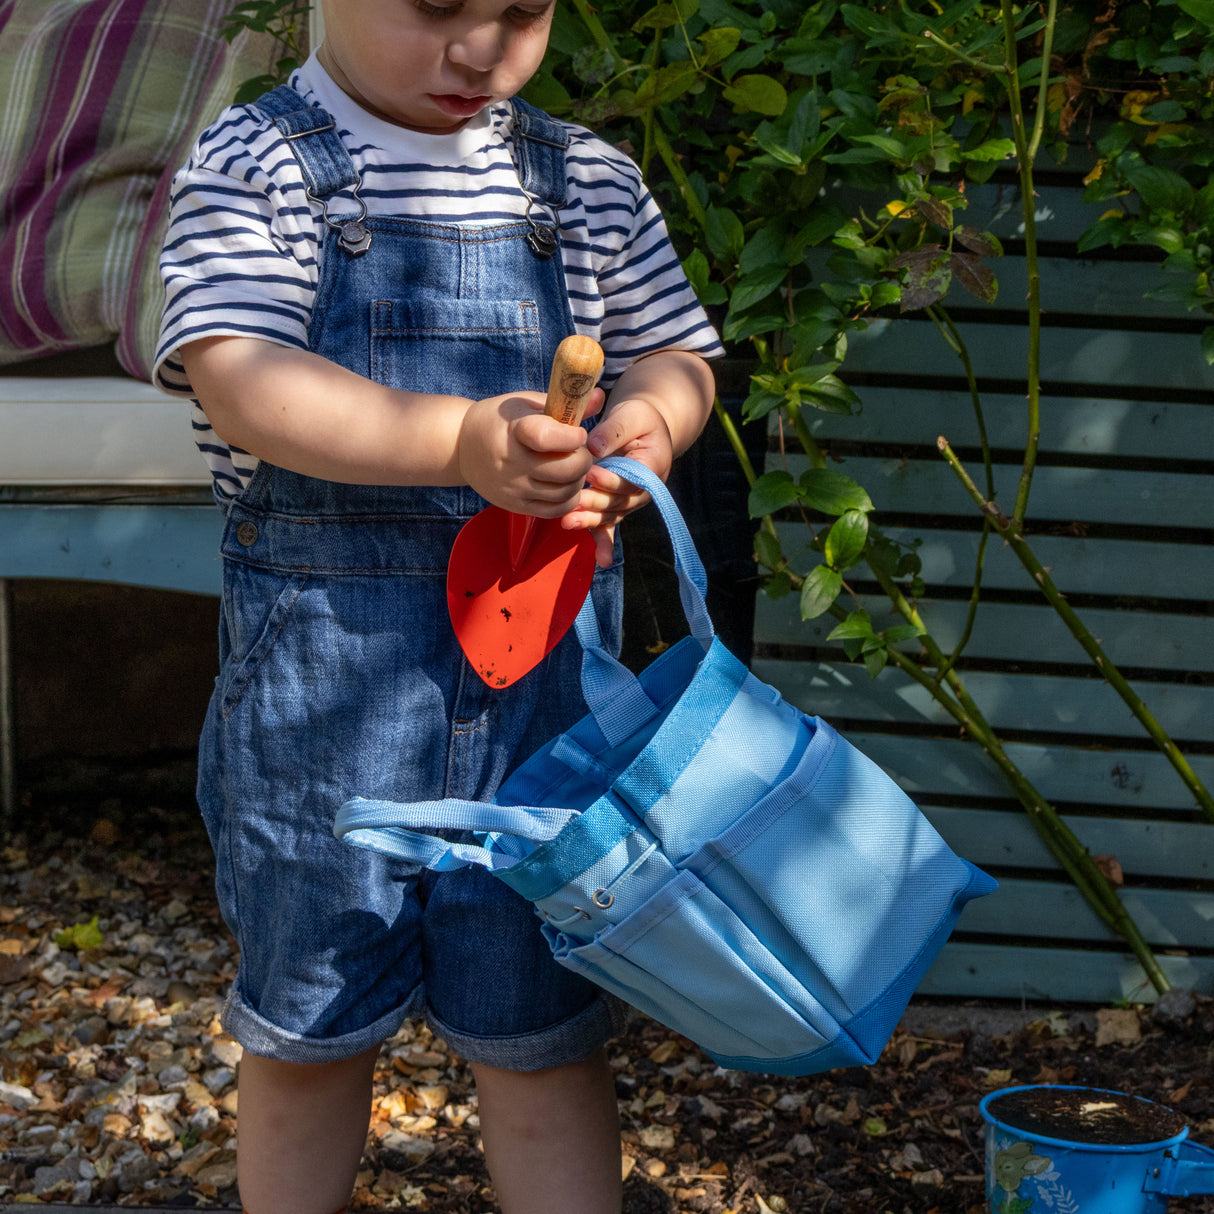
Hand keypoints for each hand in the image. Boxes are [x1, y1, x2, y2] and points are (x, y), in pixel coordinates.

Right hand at [457, 388, 604, 514]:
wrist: (461, 447)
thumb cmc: (501, 420)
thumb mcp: (526, 403)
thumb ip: (564, 403)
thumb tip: (600, 396)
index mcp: (513, 431)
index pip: (545, 437)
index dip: (571, 436)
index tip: (578, 433)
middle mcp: (511, 463)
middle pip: (565, 470)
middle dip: (583, 459)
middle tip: (579, 451)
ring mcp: (514, 488)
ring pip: (565, 492)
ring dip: (578, 479)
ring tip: (572, 466)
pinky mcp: (517, 506)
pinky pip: (556, 510)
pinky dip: (568, 498)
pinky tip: (565, 483)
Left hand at [561, 397, 674, 566]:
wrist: (644, 429)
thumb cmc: (638, 418)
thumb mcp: (632, 413)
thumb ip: (614, 429)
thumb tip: (593, 447)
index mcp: (653, 466)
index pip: (633, 479)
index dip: (614, 479)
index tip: (592, 473)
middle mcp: (645, 489)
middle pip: (620, 501)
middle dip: (596, 502)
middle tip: (574, 499)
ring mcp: (631, 501)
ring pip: (611, 515)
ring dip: (590, 521)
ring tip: (567, 522)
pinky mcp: (617, 506)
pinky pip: (610, 526)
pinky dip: (605, 542)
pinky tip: (602, 560)